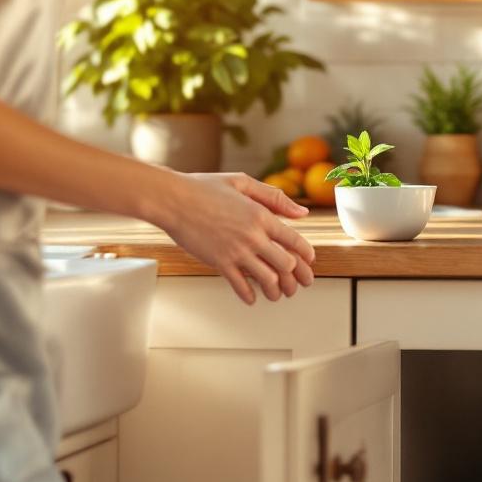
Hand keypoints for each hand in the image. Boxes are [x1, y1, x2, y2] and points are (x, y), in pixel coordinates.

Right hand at [159, 172, 315, 304]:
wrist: (172, 199)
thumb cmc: (203, 188)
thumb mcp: (243, 182)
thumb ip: (274, 197)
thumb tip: (302, 212)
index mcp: (261, 215)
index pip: (295, 241)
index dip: (306, 256)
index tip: (308, 263)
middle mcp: (253, 235)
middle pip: (286, 264)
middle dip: (296, 278)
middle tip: (297, 285)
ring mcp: (236, 251)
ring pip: (267, 280)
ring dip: (275, 291)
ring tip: (276, 294)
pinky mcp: (219, 262)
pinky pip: (240, 286)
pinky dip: (249, 296)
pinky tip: (251, 298)